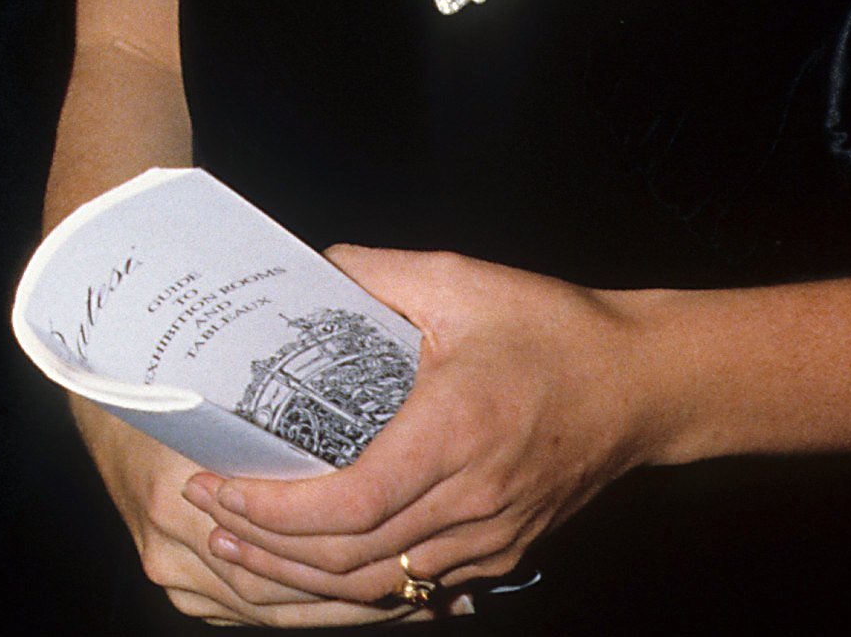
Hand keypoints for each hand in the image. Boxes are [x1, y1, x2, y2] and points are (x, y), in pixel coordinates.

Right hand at [75, 402, 417, 623]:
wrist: (103, 390)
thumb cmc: (164, 378)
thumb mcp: (217, 383)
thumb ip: (279, 405)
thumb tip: (373, 389)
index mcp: (178, 496)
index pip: (276, 549)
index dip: (345, 557)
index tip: (402, 545)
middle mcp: (169, 545)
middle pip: (273, 592)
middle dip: (348, 595)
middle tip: (415, 583)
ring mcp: (168, 568)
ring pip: (261, 610)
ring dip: (329, 609)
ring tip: (396, 598)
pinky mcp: (173, 579)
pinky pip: (241, 611)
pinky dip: (295, 611)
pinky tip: (341, 604)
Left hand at [185, 249, 655, 611]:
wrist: (643, 383)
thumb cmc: (554, 328)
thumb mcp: (462, 280)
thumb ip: (376, 273)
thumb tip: (307, 267)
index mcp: (453, 434)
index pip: (348, 503)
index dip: (274, 512)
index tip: (217, 490)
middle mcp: (470, 499)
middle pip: (352, 558)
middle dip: (268, 550)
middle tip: (207, 522)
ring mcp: (489, 535)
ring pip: (381, 583)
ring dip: (302, 577)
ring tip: (242, 551)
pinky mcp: (501, 548)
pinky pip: (417, 583)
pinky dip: (357, 580)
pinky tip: (313, 562)